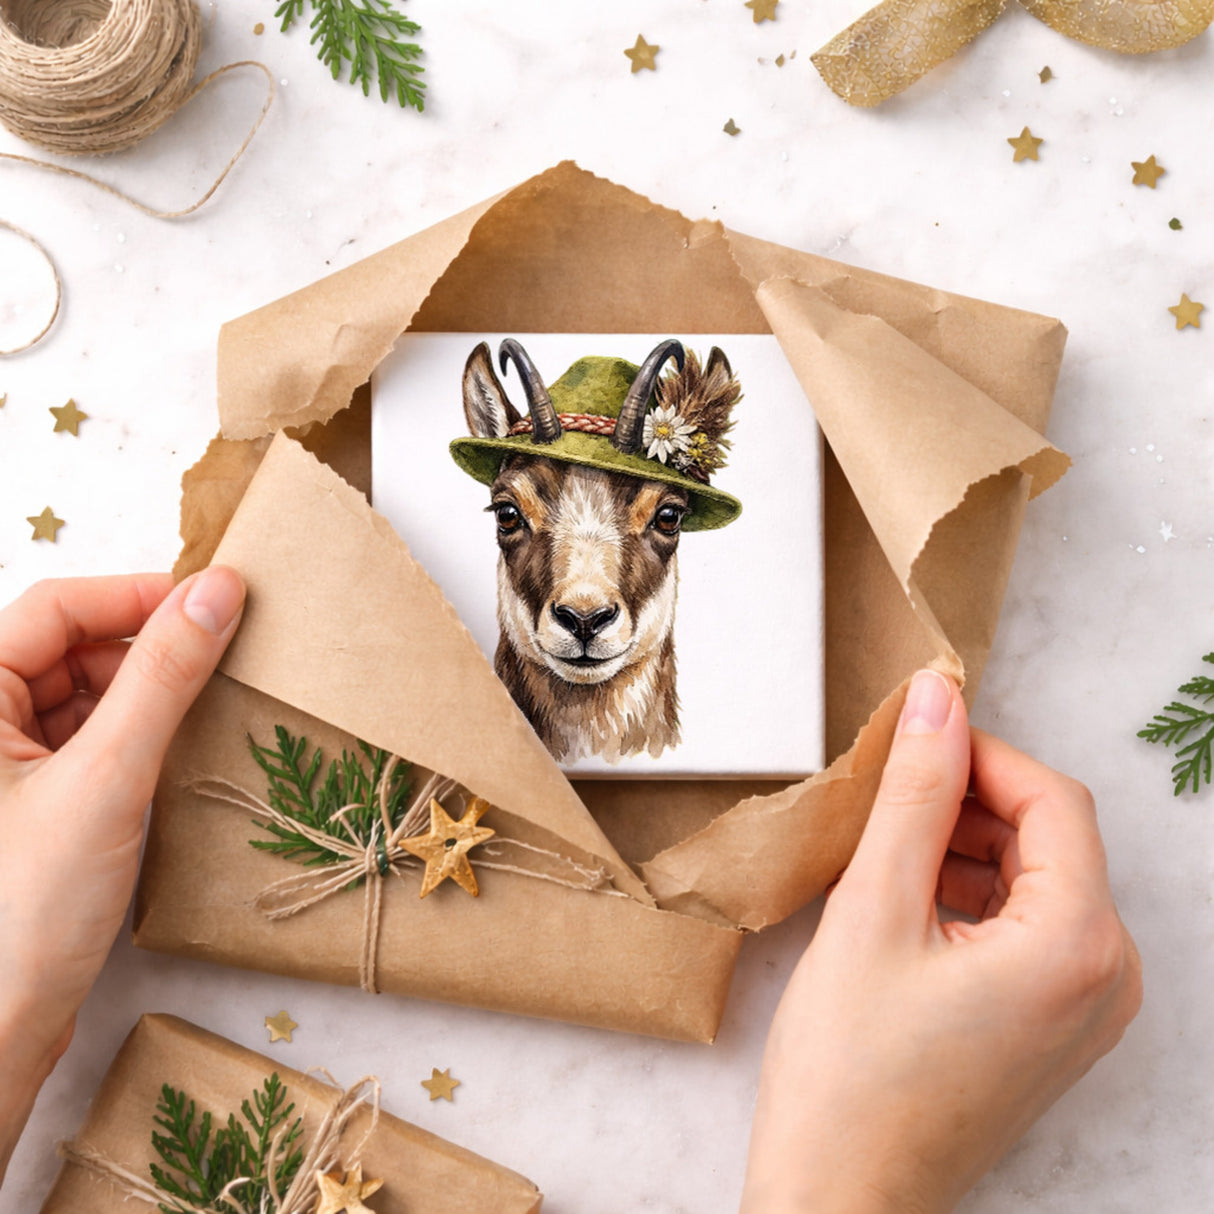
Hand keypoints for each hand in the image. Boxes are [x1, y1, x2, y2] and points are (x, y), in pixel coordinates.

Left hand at [0, 569, 244, 1181]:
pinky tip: (181, 749)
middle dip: (147, 644)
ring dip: (148, 690)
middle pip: (71, 647)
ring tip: (212, 701)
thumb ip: (164, 677)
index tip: (216, 599)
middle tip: (226, 650)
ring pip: (86, 694)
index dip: (136, 595)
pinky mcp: (36, 803)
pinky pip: (93, 740)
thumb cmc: (22, 911)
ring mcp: (7, 767)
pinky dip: (139, 734)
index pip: (55, 608)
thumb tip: (218, 592)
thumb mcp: (107, 778)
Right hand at [741, 669, 1142, 1213]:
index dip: (979, 755)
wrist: (840, 1198)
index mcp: (1078, 946)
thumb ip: (913, 794)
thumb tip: (937, 700)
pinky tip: (902, 905)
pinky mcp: (1055, 1027)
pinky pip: (1028, 929)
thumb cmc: (849, 1072)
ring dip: (963, 848)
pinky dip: (970, 898)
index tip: (909, 740)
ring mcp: (1087, 1010)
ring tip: (881, 857)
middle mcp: (1108, 979)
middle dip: (967, 804)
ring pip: (1035, 880)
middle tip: (881, 803)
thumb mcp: (873, 910)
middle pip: (1049, 838)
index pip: (1052, 799)